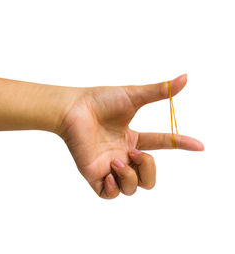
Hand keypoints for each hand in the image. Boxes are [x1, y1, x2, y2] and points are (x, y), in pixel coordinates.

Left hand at [59, 74, 203, 198]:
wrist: (73, 109)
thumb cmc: (100, 101)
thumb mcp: (133, 96)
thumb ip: (158, 91)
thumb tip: (185, 78)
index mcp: (132, 139)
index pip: (162, 144)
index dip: (181, 144)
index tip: (199, 145)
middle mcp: (122, 155)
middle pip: (149, 177)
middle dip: (149, 169)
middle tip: (133, 153)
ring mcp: (108, 166)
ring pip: (132, 188)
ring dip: (130, 177)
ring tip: (116, 161)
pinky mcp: (93, 175)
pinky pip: (109, 195)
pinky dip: (114, 188)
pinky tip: (109, 171)